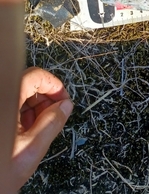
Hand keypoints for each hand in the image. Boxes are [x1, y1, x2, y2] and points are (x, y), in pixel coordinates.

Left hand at [11, 67, 72, 190]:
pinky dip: (21, 115)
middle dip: (45, 99)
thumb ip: (52, 123)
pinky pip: (10, 106)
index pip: (34, 76)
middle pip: (27, 85)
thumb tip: (65, 106)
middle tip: (55, 116)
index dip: (53, 85)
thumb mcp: (32, 149)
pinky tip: (25, 132)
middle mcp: (0, 100)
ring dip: (33, 108)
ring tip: (39, 129)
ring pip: (18, 96)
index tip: (63, 100)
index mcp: (6, 102)